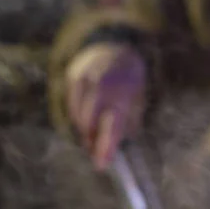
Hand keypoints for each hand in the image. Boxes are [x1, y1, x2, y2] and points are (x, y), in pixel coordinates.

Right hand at [65, 42, 146, 169]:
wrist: (112, 44)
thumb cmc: (129, 80)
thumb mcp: (138, 98)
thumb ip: (128, 122)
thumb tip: (115, 148)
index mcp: (124, 89)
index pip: (113, 122)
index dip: (106, 145)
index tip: (101, 165)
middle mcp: (102, 83)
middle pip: (90, 121)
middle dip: (92, 141)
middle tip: (96, 154)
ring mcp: (84, 78)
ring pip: (78, 116)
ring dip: (85, 130)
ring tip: (93, 133)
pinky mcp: (71, 77)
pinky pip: (71, 106)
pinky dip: (78, 117)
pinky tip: (87, 116)